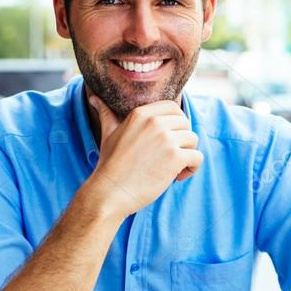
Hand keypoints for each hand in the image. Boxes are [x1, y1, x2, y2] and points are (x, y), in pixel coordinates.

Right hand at [83, 96, 202, 217]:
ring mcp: (166, 139)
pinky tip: (177, 177)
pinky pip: (197, 157)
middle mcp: (155, 122)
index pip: (173, 107)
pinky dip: (192, 169)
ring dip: (188, 155)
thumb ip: (107, 114)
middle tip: (170, 157)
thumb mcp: (108, 133)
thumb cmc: (109, 165)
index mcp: (141, 114)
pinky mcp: (175, 157)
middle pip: (185, 123)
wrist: (110, 192)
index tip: (170, 139)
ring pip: (193, 140)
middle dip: (182, 140)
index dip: (176, 123)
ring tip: (173, 168)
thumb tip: (93, 97)